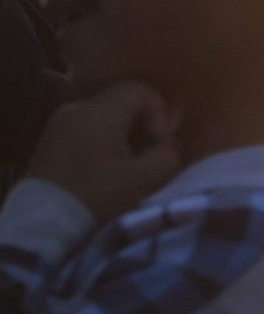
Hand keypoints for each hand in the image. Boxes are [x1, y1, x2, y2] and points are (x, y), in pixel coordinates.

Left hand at [28, 82, 180, 219]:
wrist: (44, 223)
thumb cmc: (97, 195)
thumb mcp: (145, 178)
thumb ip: (169, 153)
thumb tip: (170, 144)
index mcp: (98, 111)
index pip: (141, 90)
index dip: (161, 112)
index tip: (161, 143)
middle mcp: (75, 108)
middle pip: (121, 101)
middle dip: (143, 124)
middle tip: (150, 153)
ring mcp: (58, 124)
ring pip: (103, 116)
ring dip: (123, 134)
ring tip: (129, 163)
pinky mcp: (49, 142)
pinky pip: (85, 129)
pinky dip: (102, 141)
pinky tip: (105, 167)